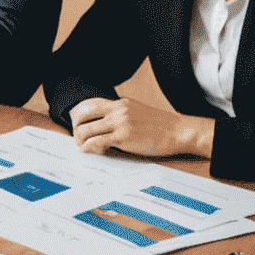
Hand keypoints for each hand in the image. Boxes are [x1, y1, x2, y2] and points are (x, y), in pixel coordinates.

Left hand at [69, 96, 212, 158]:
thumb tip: (102, 124)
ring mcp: (120, 123)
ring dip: (80, 142)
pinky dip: (88, 149)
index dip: (78, 116)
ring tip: (85, 148)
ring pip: (85, 130)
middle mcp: (118, 110)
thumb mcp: (136, 112)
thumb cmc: (159, 126)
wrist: (179, 132)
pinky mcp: (123, 137)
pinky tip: (91, 152)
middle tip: (79, 139)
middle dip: (75, 128)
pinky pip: (95, 143)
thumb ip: (119, 115)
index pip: (89, 104)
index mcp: (120, 103)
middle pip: (82, 115)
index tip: (78, 127)